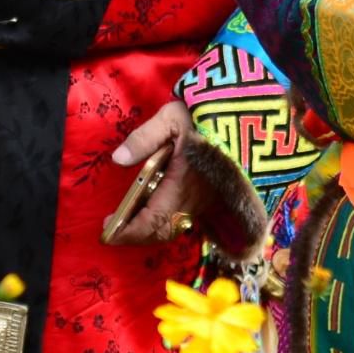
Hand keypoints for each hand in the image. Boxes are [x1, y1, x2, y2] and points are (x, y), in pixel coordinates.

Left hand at [105, 100, 255, 253]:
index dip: (128, 231)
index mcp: (181, 185)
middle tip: (113, 231)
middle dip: (135, 236)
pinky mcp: (211, 196)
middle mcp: (193, 200)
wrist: (246, 116)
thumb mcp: (171, 119)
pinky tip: (153, 212)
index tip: (107, 232)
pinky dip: (165, 223)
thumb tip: (118, 159)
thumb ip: (144, 139)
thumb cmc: (205, 116)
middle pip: (161, 230)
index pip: (151, 220)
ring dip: (150, 231)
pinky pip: (184, 218)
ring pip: (173, 227)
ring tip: (129, 224)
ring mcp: (204, 200)